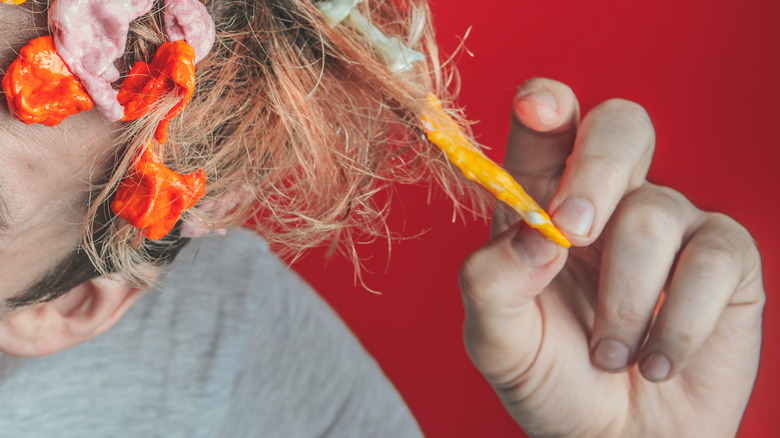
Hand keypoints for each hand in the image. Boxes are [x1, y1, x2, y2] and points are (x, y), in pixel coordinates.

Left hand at [460, 78, 764, 436]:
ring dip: (624, 300)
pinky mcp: (723, 260)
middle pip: (619, 126)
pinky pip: (714, 260)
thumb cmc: (551, 379)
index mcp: (542, 203)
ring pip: (655, 212)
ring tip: (608, 354)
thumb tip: (533, 232)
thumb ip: (491, 281)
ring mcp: (669, 224)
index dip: (545, 104)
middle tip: (573, 235)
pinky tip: (655, 361)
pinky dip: (678, 324)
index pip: (546, 128)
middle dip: (595, 171)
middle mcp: (607, 200)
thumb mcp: (498, 340)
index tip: (537, 107)